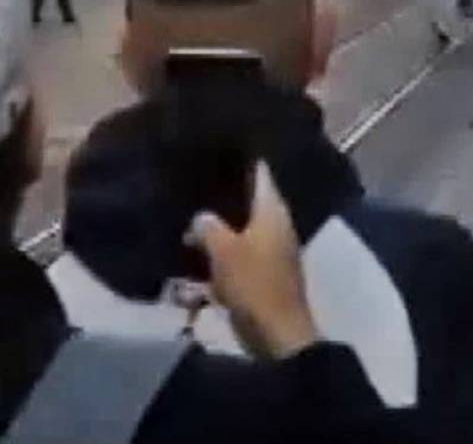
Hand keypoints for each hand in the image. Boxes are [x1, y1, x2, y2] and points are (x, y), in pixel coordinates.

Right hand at [188, 161, 318, 359]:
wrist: (277, 332)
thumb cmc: (253, 283)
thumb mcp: (224, 251)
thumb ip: (209, 227)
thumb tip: (201, 216)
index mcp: (272, 209)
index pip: (260, 172)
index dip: (243, 159)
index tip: (221, 147)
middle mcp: (277, 222)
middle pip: (249, 200)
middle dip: (224, 196)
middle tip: (194, 184)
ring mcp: (273, 248)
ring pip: (243, 229)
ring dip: (220, 229)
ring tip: (188, 220)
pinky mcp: (265, 272)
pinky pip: (241, 254)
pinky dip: (223, 254)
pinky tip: (198, 256)